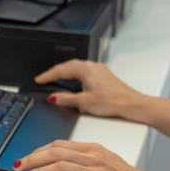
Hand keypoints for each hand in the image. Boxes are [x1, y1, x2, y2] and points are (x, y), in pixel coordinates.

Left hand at [14, 140, 163, 170]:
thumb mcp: (106, 161)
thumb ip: (86, 159)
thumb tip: (63, 162)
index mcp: (95, 149)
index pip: (61, 144)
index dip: (41, 149)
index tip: (30, 156)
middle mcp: (94, 158)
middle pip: (56, 152)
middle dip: (33, 158)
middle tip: (20, 165)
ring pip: (59, 166)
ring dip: (38, 170)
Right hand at [36, 59, 169, 137]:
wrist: (131, 104)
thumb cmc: (112, 102)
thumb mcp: (84, 102)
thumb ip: (66, 99)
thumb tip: (54, 97)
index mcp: (85, 69)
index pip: (61, 70)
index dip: (48, 75)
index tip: (38, 79)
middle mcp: (92, 66)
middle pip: (68, 66)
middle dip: (55, 72)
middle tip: (44, 79)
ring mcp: (99, 70)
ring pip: (77, 68)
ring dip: (65, 74)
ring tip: (56, 81)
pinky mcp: (104, 76)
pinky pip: (84, 72)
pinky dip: (75, 77)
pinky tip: (74, 84)